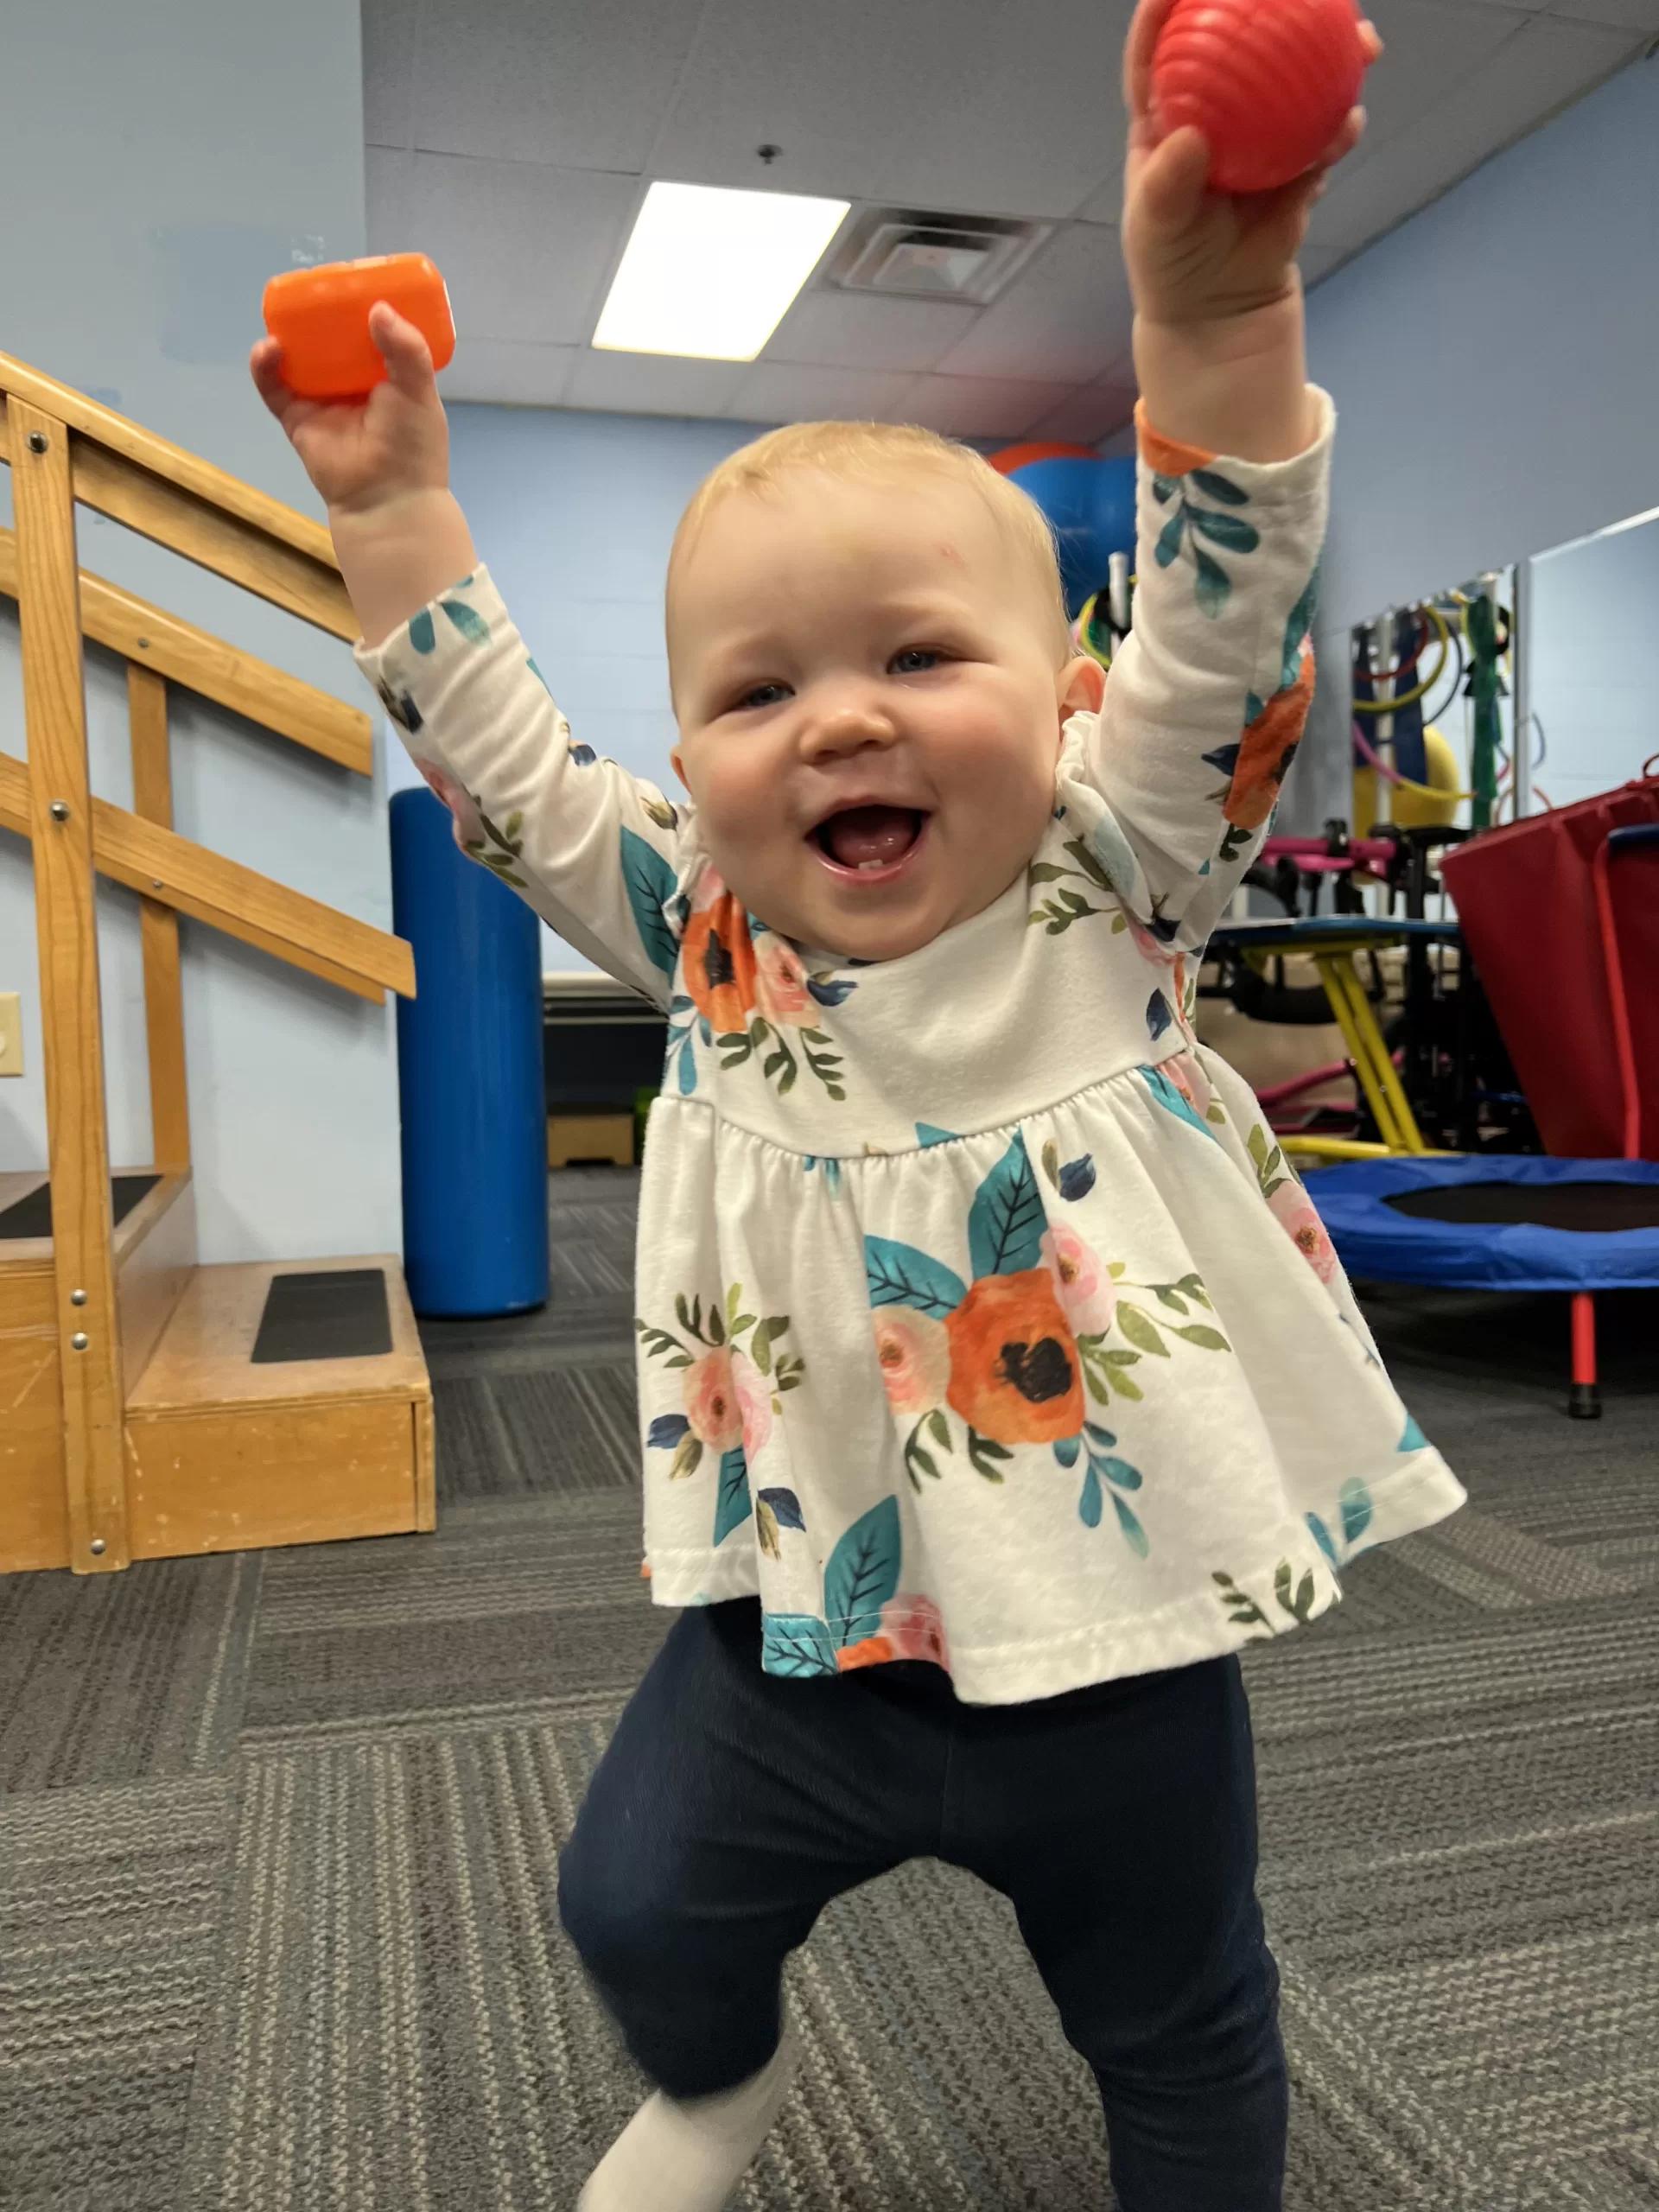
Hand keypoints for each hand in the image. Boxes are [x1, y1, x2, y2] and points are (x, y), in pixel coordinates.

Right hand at [250, 302, 449, 519]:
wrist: (387, 497)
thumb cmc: (411, 445)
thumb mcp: (420, 390)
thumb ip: (407, 349)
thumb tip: (378, 308)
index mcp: (386, 376)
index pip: (370, 333)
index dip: (360, 307)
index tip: (352, 281)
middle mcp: (352, 384)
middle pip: (329, 340)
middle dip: (318, 314)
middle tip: (313, 288)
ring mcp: (322, 400)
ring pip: (299, 358)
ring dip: (289, 334)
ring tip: (288, 311)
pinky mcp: (296, 418)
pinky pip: (274, 387)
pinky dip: (266, 366)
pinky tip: (270, 348)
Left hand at [1121, 0, 1380, 326]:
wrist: (1216, 309)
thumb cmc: (1171, 264)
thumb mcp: (1157, 230)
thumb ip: (1168, 185)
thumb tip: (1190, 139)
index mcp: (1168, 120)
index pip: (1158, 55)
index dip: (1165, 14)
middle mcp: (1215, 116)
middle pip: (1245, 47)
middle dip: (1276, 10)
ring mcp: (1260, 135)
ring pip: (1297, 83)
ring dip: (1331, 56)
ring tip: (1360, 40)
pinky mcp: (1295, 163)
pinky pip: (1322, 137)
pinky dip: (1338, 129)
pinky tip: (1352, 121)